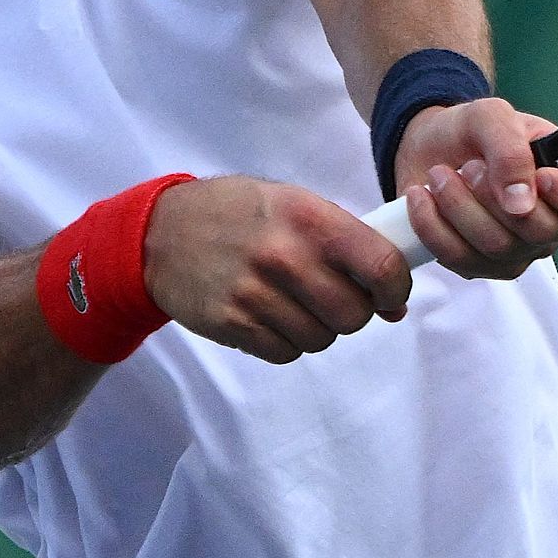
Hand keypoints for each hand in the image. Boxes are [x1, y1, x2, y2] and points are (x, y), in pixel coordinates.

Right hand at [143, 176, 411, 363]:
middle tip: (335, 296)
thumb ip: (348, 245)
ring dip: (319, 327)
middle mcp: (284, 255)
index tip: (389, 294)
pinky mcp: (232, 324)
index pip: (381, 267)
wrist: (162, 232)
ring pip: (321, 338)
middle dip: (354, 312)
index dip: (395, 288)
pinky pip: (286, 352)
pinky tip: (271, 314)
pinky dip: (287, 341)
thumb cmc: (240, 214)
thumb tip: (395, 304)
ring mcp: (255, 293)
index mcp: (309, 217)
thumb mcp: (295, 204)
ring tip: (296, 301)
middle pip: (354, 315)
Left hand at [393, 99, 557, 279]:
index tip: (542, 178)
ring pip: (498, 248)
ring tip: (441, 175)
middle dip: (495, 196)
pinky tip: (423, 198)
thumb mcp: (491, 116)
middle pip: (544, 232)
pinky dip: (433, 226)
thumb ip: (510, 148)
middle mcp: (555, 222)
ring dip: (459, 206)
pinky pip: (461, 259)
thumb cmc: (473, 130)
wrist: (430, 147)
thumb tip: (523, 202)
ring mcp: (519, 251)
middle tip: (471, 167)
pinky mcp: (481, 266)